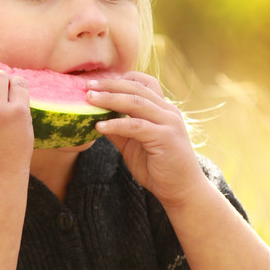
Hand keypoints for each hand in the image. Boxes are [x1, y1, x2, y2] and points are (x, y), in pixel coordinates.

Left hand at [86, 72, 204, 206]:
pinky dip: (116, 124)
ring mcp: (168, 123)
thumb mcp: (133, 145)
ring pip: (135, 102)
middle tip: (87, 85)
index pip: (144, 82)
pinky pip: (135, 126)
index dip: (121, 78)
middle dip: (109, 84)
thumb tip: (96, 120)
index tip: (99, 81)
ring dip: (110, 98)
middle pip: (136, 88)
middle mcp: (167, 111)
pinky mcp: (165, 138)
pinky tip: (99, 126)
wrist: (183, 190)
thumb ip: (119, 131)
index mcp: (162, 109)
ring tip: (89, 99)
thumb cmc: (159, 167)